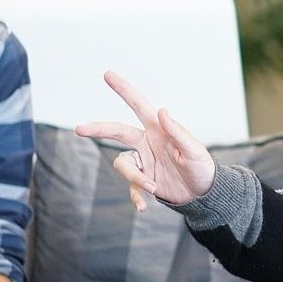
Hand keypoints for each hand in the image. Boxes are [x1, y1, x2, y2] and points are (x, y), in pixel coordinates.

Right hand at [76, 70, 215, 211]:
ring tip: (152, 187)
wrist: (203, 193)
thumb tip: (161, 110)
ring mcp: (143, 161)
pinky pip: (130, 188)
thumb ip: (177, 132)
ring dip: (134, 178)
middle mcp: (147, 142)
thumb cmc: (202, 167)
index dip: (123, 89)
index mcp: (158, 129)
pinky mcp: (143, 180)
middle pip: (116, 131)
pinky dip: (135, 197)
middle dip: (98, 129)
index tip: (107, 74)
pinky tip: (143, 207)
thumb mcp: (193, 151)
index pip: (138, 105)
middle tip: (79, 129)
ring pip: (122, 165)